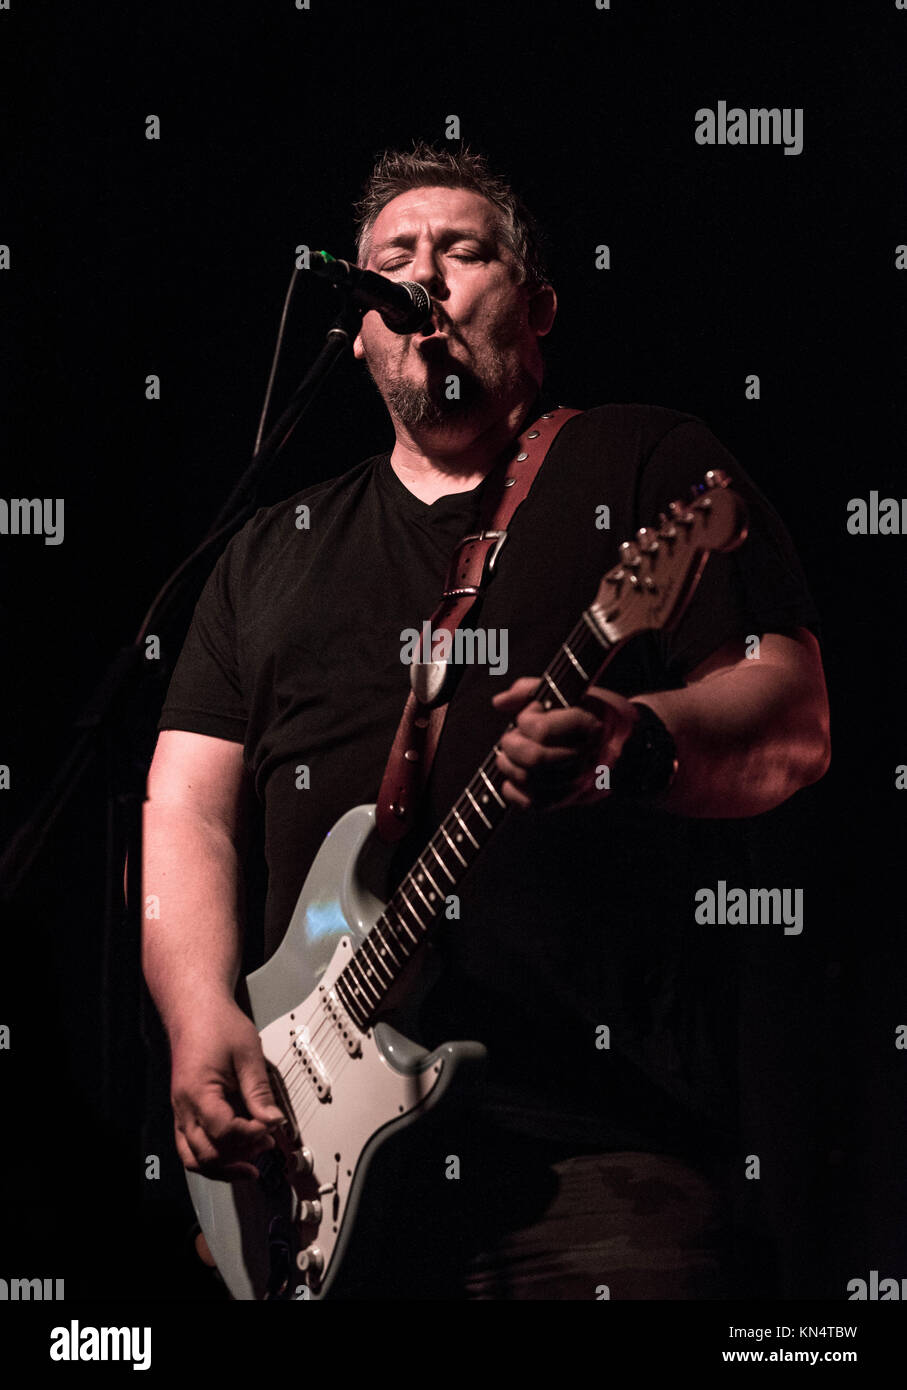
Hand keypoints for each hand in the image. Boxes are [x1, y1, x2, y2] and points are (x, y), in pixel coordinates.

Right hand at [169, 997, 285, 1181]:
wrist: (195, 1011)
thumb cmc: (217, 1025)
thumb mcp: (247, 1053)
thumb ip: (259, 1091)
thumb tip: (274, 1120)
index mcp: (198, 1091)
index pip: (224, 1131)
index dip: (251, 1134)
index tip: (271, 1125)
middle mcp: (183, 1107)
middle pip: (206, 1154)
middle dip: (239, 1157)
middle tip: (267, 1146)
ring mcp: (181, 1111)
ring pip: (194, 1158)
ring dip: (224, 1167)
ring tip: (251, 1165)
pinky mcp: (185, 1111)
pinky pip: (191, 1147)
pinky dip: (212, 1157)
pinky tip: (234, 1155)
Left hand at [491, 677, 639, 809]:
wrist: (632, 749)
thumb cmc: (598, 715)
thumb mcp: (573, 691)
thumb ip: (532, 689)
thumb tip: (499, 702)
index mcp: (591, 727)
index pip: (541, 730)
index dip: (526, 718)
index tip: (533, 712)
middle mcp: (587, 760)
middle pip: (533, 759)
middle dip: (512, 744)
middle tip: (512, 736)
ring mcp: (578, 784)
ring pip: (528, 781)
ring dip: (508, 764)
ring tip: (512, 752)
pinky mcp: (567, 801)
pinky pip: (529, 803)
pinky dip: (513, 788)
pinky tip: (517, 773)